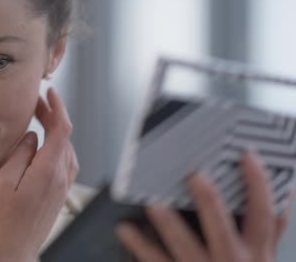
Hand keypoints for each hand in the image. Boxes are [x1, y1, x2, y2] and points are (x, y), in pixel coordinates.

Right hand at [0, 88, 78, 261]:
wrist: (13, 249)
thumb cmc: (4, 220)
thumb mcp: (4, 182)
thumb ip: (20, 154)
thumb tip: (32, 136)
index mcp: (49, 170)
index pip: (62, 129)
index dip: (58, 107)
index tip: (50, 93)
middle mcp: (61, 177)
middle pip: (65, 137)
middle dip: (54, 116)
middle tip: (38, 104)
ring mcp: (63, 187)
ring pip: (67, 149)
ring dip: (56, 131)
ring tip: (41, 120)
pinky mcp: (60, 194)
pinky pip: (65, 162)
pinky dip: (58, 146)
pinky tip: (46, 145)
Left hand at [117, 151, 293, 261]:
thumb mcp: (265, 257)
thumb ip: (271, 226)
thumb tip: (282, 187)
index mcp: (256, 251)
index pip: (263, 213)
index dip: (257, 184)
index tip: (247, 155)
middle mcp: (231, 260)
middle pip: (221, 227)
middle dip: (209, 202)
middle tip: (194, 175)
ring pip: (184, 246)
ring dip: (168, 224)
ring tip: (153, 202)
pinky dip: (140, 245)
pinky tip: (125, 228)